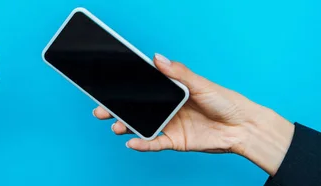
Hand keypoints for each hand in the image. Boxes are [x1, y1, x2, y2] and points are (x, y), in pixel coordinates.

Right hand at [93, 53, 293, 175]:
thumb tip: (157, 58)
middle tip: (100, 110)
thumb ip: (177, 73)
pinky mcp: (174, 140)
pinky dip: (142, 143)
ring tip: (116, 126)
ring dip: (125, 126)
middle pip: (135, 107)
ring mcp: (168, 124)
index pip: (142, 87)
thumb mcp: (200, 83)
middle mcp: (166, 107)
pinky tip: (132, 142)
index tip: (107, 86)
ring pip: (140, 125)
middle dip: (115, 109)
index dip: (124, 87)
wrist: (243, 127)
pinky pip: (154, 142)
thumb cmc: (225, 101)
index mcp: (169, 90)